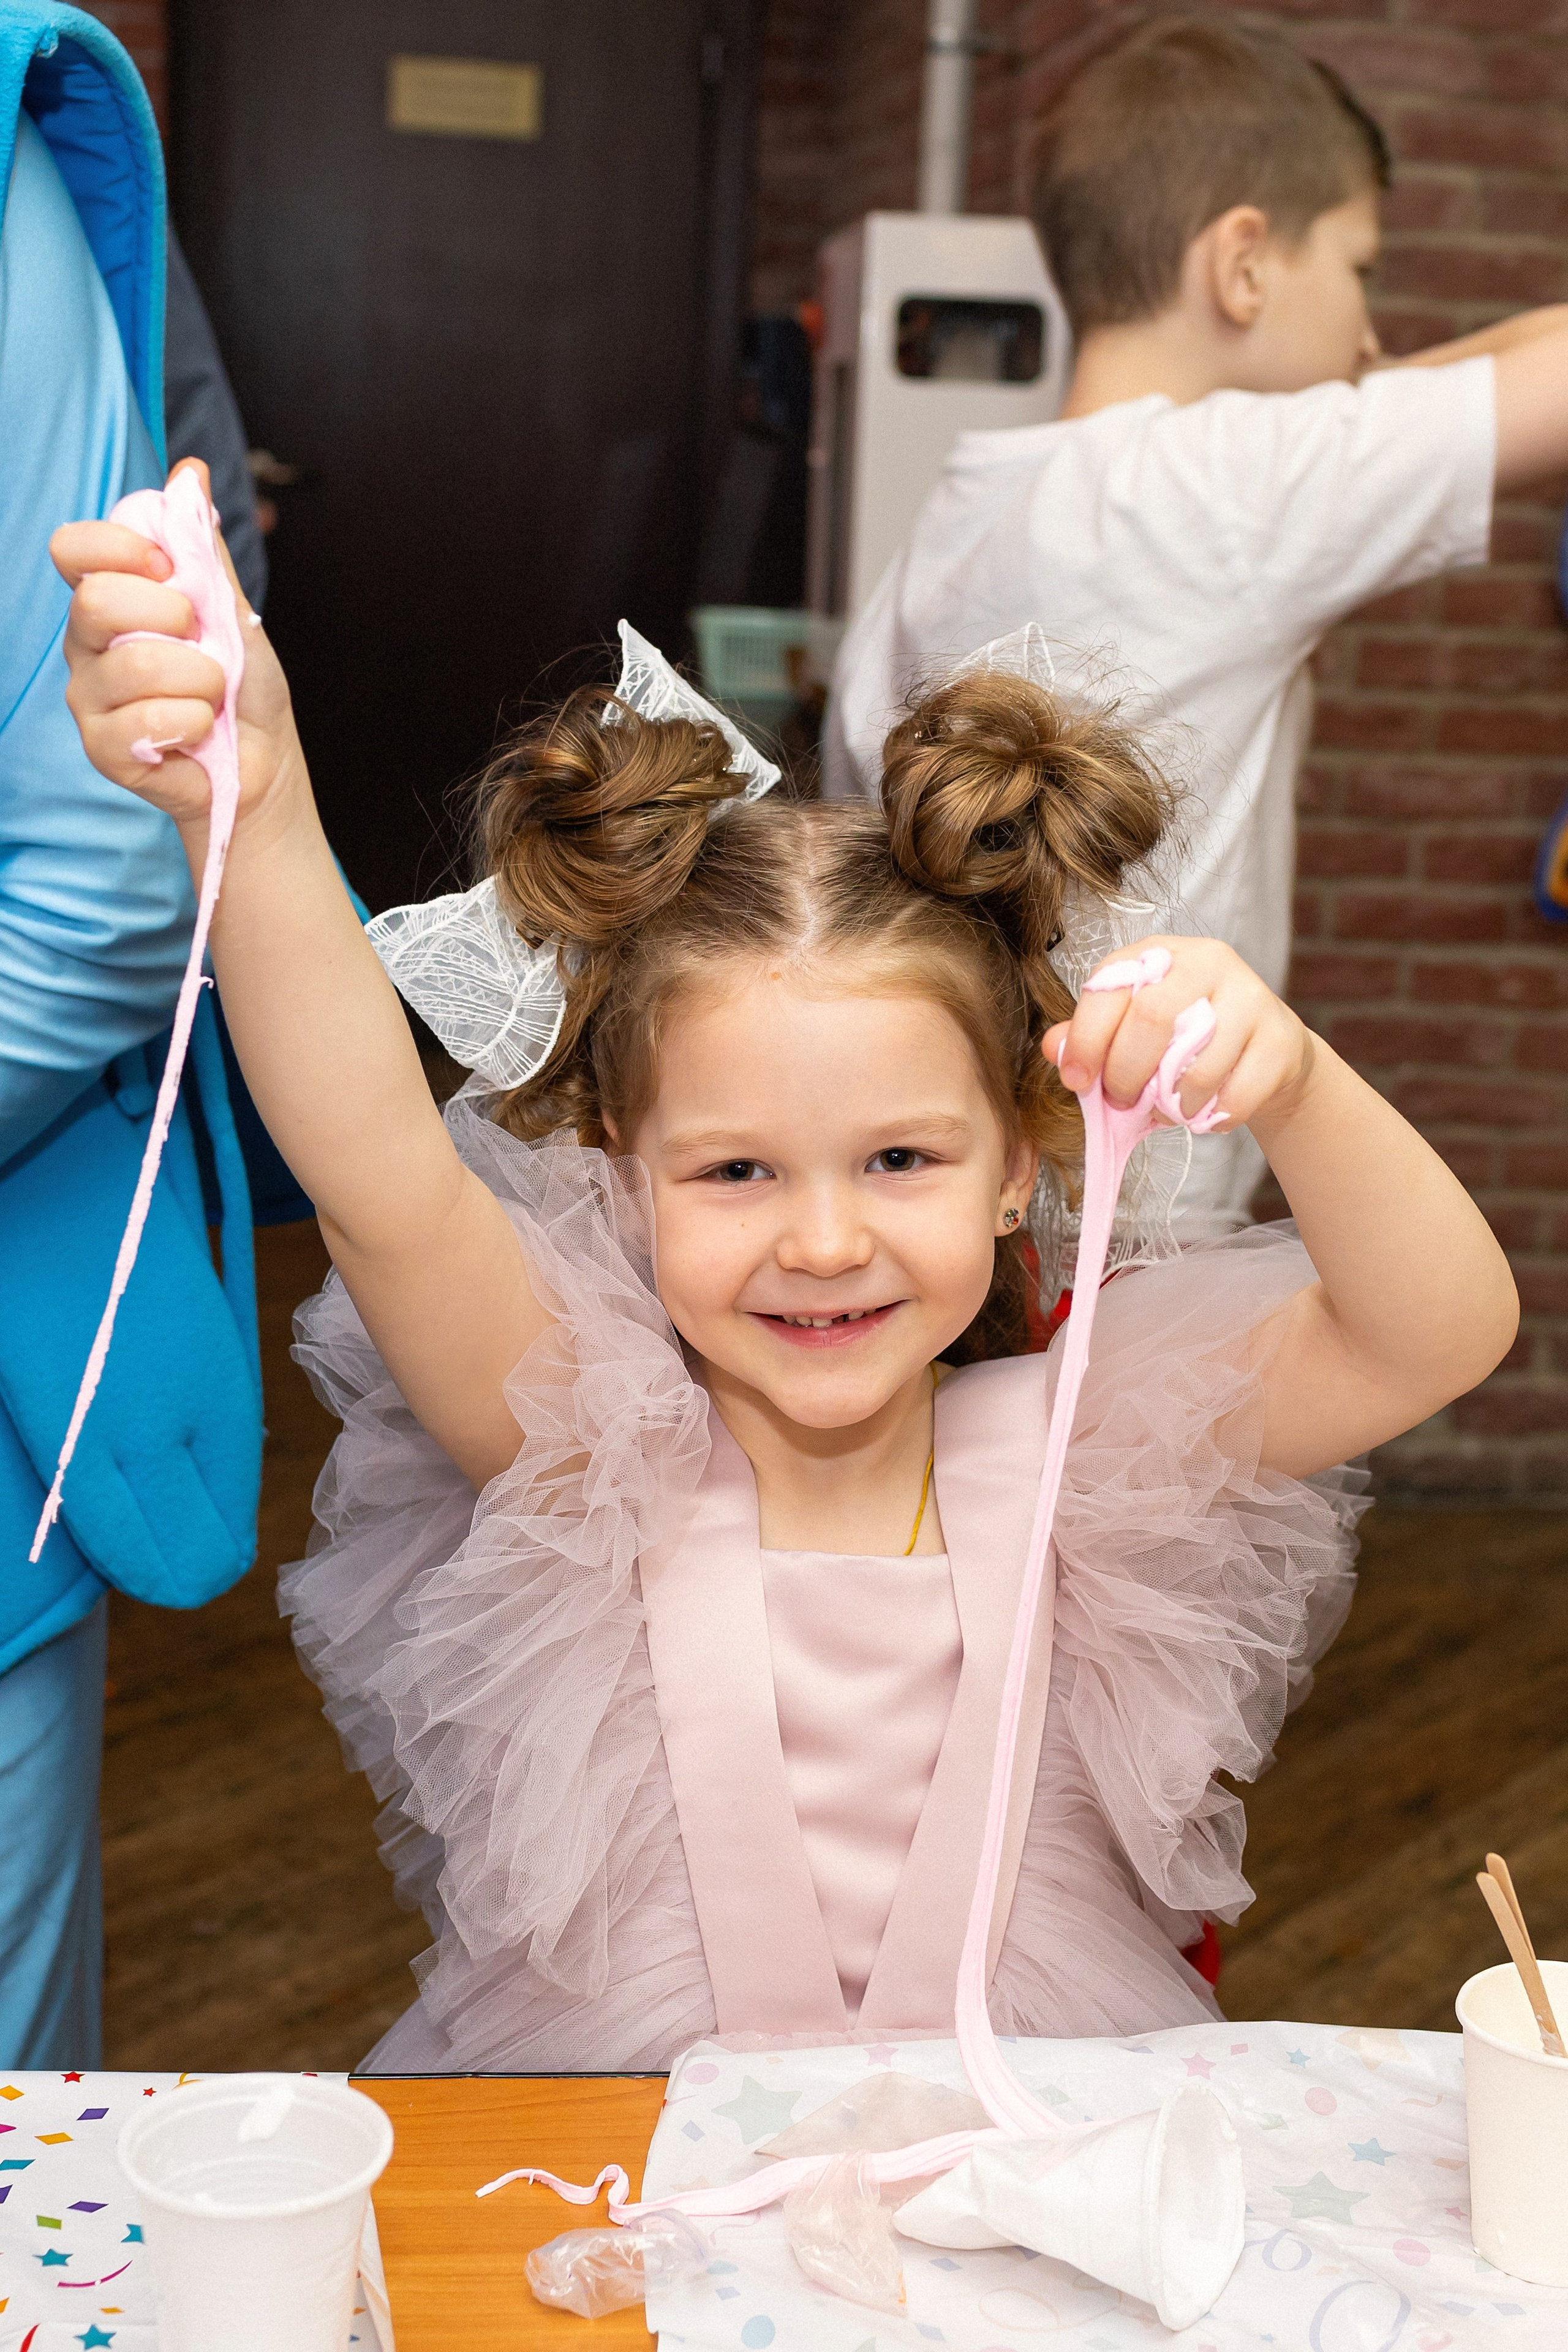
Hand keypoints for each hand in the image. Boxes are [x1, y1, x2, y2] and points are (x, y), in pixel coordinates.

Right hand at [51, 459, 301, 832]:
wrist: (265, 759)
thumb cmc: (242, 686)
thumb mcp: (231, 607)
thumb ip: (203, 546)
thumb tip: (190, 472)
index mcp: (109, 598)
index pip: (73, 548)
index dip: (120, 548)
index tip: (168, 568)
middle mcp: (86, 644)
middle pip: (95, 602)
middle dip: (171, 616)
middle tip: (201, 639)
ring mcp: (88, 698)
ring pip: (134, 665)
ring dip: (199, 678)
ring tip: (211, 695)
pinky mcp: (102, 749)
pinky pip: (145, 720)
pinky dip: (192, 722)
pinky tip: (198, 730)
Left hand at [1043, 937, 1314, 1130]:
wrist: (1265, 1056)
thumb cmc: (1185, 1042)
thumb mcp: (1131, 1031)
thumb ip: (1090, 1037)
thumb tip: (1054, 1048)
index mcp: (1158, 955)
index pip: (1111, 987)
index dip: (1087, 1039)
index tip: (1077, 1080)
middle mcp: (1206, 961)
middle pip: (1152, 1016)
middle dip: (1126, 1073)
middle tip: (1122, 1102)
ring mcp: (1250, 996)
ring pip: (1199, 1063)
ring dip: (1174, 1104)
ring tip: (1169, 1109)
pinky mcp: (1281, 1037)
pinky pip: (1239, 1092)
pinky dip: (1214, 1117)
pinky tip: (1208, 1115)